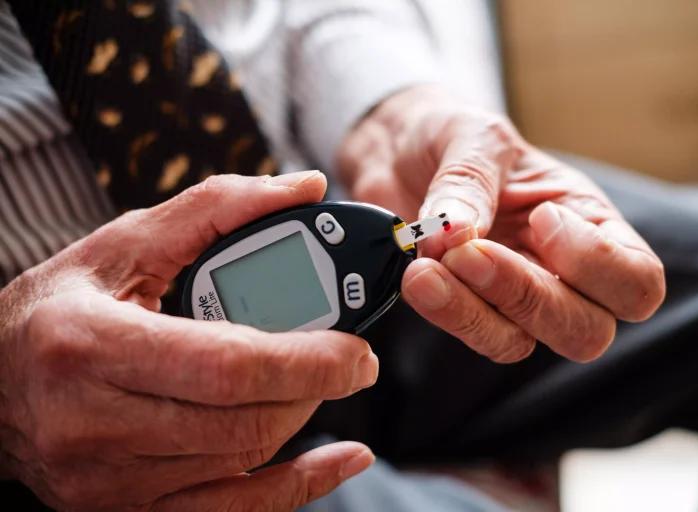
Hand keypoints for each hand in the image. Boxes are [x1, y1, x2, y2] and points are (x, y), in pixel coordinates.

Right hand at [0, 172, 376, 510]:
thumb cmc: (61, 306)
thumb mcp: (125, 243)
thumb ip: (217, 207)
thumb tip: (304, 189)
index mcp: (91, 345)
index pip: (225, 366)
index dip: (306, 361)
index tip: (355, 347)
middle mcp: (93, 424)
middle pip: (242, 420)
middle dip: (316, 390)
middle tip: (351, 361)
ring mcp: (108, 480)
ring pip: (242, 459)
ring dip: (299, 417)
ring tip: (315, 380)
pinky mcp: (126, 509)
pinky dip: (297, 487)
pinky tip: (339, 459)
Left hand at [339, 86, 664, 362]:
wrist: (399, 150)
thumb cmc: (455, 138)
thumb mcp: (473, 138)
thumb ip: (469, 182)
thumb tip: (454, 234)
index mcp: (587, 222)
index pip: (637, 280)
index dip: (597, 264)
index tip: (539, 219)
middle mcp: (561, 273)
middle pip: (587, 330)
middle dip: (527, 295)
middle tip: (468, 253)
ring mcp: (511, 300)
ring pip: (522, 343)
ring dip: (474, 312)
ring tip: (426, 268)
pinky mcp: (465, 311)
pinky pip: (472, 336)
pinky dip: (446, 312)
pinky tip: (417, 276)